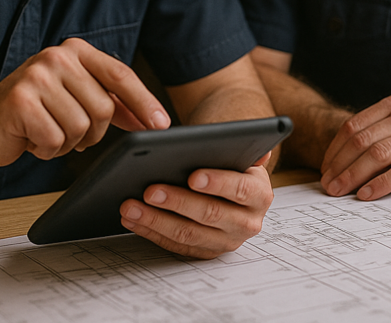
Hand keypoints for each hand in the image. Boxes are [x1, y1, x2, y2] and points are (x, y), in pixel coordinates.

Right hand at [0, 38, 170, 166]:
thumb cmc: (31, 115)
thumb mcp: (74, 99)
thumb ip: (111, 102)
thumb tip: (151, 118)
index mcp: (74, 50)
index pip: (120, 74)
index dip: (144, 101)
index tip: (162, 124)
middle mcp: (57, 56)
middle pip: (104, 108)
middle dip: (93, 133)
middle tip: (69, 134)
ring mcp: (36, 76)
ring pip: (82, 127)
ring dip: (67, 143)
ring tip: (46, 133)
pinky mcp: (20, 101)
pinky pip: (55, 140)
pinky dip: (47, 150)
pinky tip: (31, 139)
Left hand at [119, 152, 273, 258]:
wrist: (231, 184)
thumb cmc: (229, 163)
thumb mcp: (239, 152)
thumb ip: (238, 144)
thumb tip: (239, 137)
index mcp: (259, 194)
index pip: (240, 190)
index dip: (217, 183)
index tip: (192, 176)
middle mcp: (247, 222)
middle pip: (210, 214)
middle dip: (177, 202)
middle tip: (150, 190)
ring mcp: (226, 241)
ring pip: (189, 234)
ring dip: (156, 220)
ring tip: (131, 206)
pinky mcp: (205, 252)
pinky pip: (176, 246)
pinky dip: (152, 232)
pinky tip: (133, 219)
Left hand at [320, 92, 390, 200]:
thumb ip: (386, 125)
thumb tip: (350, 150)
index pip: (354, 125)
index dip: (334, 148)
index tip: (325, 167)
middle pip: (361, 141)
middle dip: (338, 165)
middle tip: (326, 184)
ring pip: (377, 155)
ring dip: (352, 176)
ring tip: (339, 191)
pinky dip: (380, 184)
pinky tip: (366, 195)